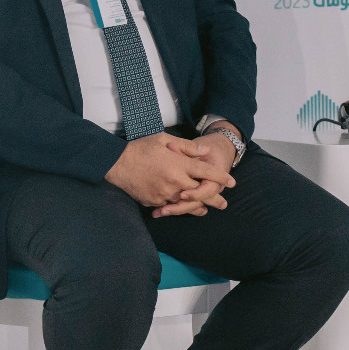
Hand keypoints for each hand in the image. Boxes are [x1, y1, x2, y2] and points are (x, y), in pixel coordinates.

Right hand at [105, 133, 235, 208]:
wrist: (117, 164)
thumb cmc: (141, 148)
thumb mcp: (164, 139)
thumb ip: (187, 147)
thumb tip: (206, 152)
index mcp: (179, 165)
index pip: (206, 173)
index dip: (221, 177)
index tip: (232, 182)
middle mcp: (175, 182)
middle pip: (201, 193)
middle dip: (214, 198)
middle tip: (224, 204)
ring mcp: (165, 194)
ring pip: (187, 204)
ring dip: (198, 207)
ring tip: (206, 210)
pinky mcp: (155, 202)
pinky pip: (171, 207)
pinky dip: (179, 208)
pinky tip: (184, 208)